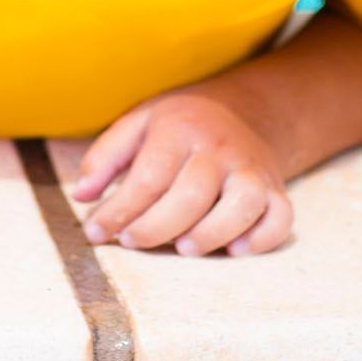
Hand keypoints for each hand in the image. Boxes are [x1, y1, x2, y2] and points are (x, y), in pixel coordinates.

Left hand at [69, 91, 292, 257]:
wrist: (242, 110)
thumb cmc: (179, 126)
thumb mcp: (138, 124)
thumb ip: (104, 156)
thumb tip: (81, 196)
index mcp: (180, 127)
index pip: (149, 176)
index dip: (119, 210)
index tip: (96, 231)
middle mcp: (220, 147)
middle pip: (192, 195)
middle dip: (156, 228)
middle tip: (131, 241)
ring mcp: (252, 168)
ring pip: (242, 204)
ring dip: (211, 234)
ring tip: (184, 248)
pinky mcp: (276, 189)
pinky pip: (280, 217)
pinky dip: (261, 239)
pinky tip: (233, 249)